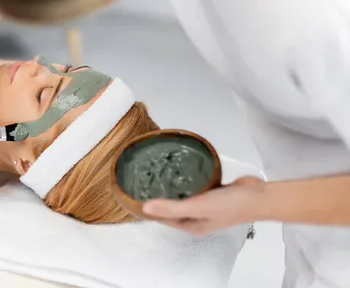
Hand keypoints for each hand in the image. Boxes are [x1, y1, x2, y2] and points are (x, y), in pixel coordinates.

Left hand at [142, 176, 264, 235]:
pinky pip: (194, 185)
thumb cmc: (229, 205)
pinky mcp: (212, 191)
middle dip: (157, 196)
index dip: (149, 208)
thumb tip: (145, 207)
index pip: (163, 218)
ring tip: (155, 171)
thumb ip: (172, 207)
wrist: (259, 196)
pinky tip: (177, 168)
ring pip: (182, 195)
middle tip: (141, 179)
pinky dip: (185, 179)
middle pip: (171, 207)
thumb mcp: (197, 207)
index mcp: (191, 225)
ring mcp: (205, 204)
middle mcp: (196, 216)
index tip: (133, 195)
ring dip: (171, 186)